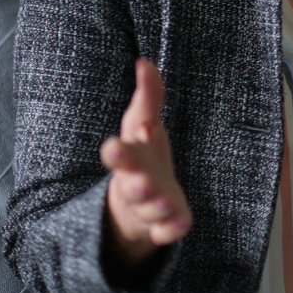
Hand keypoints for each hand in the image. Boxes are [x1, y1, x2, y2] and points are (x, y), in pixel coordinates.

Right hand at [99, 59, 191, 269]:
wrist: (140, 201)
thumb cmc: (143, 155)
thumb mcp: (143, 125)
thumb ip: (149, 96)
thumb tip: (146, 62)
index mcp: (131, 159)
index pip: (121, 155)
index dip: (117, 152)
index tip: (113, 147)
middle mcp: (136, 184)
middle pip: (132, 186)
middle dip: (135, 184)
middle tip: (139, 182)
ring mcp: (149, 206)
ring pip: (150, 210)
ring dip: (156, 207)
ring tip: (164, 202)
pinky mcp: (165, 224)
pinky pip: (166, 231)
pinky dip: (171, 229)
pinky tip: (180, 225)